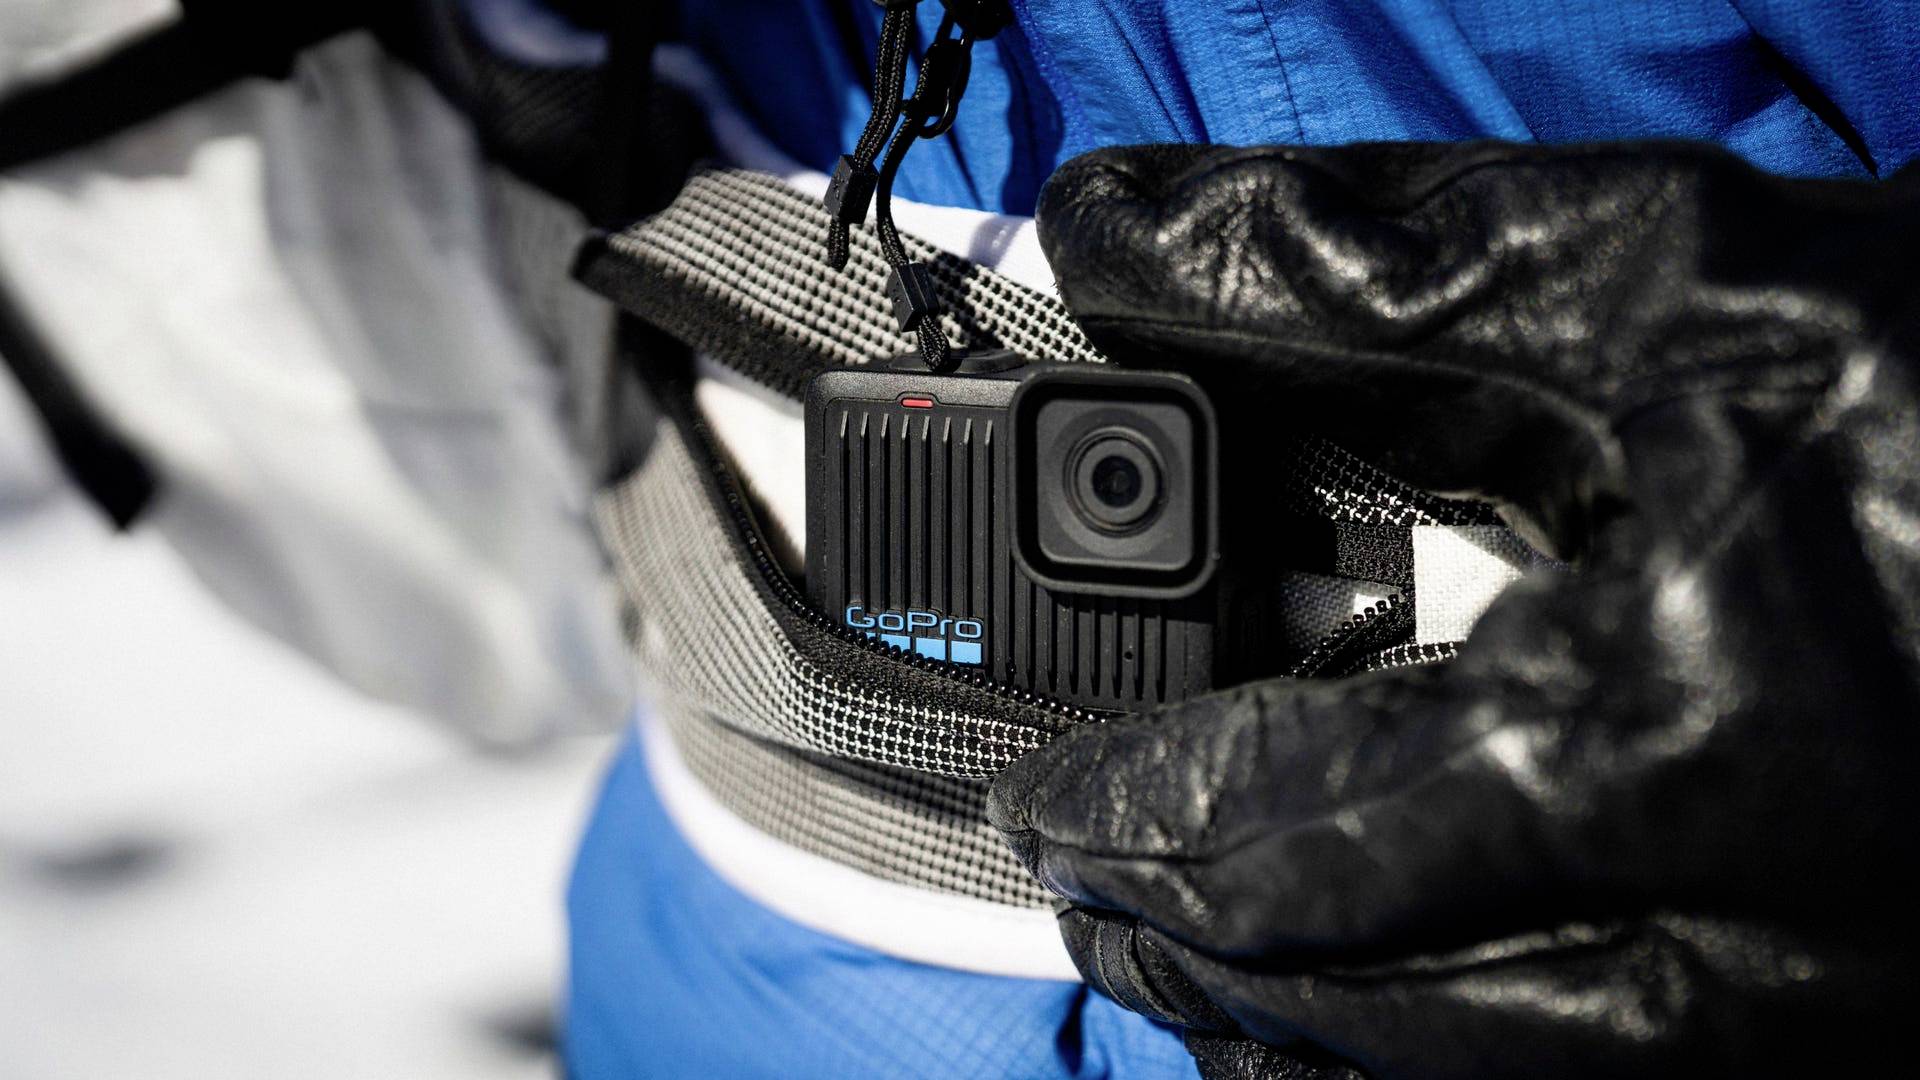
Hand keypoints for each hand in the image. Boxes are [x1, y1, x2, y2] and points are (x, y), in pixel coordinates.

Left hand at [989, 142, 1919, 1078]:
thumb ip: (1364, 263)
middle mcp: (1730, 960)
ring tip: (1188, 975)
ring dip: (1289, 1032)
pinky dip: (1436, 1076)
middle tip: (1078, 895)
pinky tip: (1385, 1033)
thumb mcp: (1690, 280)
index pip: (1279, 826)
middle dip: (1181, 943)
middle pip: (1345, 998)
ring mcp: (1808, 1045)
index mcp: (1655, 761)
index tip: (1038, 790)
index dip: (1129, 805)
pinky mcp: (1864, 1062)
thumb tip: (1125, 232)